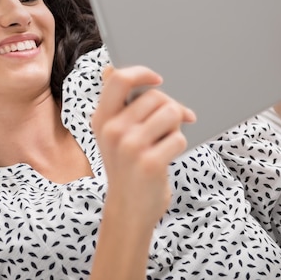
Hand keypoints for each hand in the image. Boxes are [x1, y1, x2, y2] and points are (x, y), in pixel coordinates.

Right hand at [91, 66, 195, 227]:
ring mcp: (130, 146)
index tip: (158, 80)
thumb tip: (117, 71)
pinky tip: (166, 158)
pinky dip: (179, 146)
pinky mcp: (150, 162)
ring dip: (175, 128)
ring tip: (163, 143)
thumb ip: (118, 104)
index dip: (143, 73)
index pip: (120, 79)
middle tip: (170, 124)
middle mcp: (112, 130)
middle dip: (170, 108)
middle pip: (156, 96)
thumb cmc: (126, 167)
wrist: (128, 209)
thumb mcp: (111, 134)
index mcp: (101, 119)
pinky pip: (179, 138)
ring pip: (171, 113)